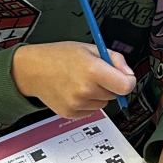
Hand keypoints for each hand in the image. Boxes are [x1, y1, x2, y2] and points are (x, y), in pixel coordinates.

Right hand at [10, 40, 134, 118]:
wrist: (33, 70)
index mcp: (93, 70)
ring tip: (80, 81)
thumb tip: (129, 74)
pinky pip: (91, 110)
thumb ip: (115, 59)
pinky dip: (87, 102)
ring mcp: (77, 104)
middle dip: (109, 84)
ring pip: (103, 103)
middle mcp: (86, 90)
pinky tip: (74, 91)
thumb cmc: (60, 56)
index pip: (126, 86)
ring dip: (97, 94)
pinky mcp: (71, 114)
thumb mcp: (91, 48)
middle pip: (114, 94)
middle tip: (93, 74)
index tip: (124, 77)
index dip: (128, 81)